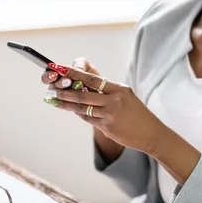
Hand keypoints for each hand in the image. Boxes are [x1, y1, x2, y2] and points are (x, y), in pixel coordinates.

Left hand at [43, 63, 164, 154]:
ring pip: (82, 108)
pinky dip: (78, 113)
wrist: (151, 133)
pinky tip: (69, 110)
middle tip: (50, 89)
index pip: (93, 78)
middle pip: (83, 94)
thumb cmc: (136, 114)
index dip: (74, 73)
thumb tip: (84, 87)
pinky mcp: (107, 127)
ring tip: (53, 100)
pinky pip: (88, 119)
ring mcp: (110, 114)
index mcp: (119, 89)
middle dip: (64, 91)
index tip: (60, 69)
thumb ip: (107, 93)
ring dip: (65, 104)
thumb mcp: (125, 98)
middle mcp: (114, 100)